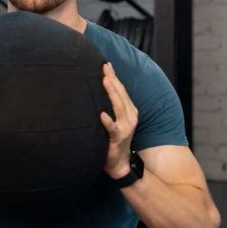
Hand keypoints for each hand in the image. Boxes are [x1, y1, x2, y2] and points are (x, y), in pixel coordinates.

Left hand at [100, 62, 138, 177]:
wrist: (120, 163)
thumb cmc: (113, 140)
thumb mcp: (114, 121)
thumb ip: (110, 108)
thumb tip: (97, 92)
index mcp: (129, 110)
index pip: (121, 90)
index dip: (114, 77)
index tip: (106, 64)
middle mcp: (130, 116)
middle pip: (121, 94)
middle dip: (113, 79)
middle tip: (104, 66)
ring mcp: (126, 126)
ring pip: (119, 106)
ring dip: (111, 92)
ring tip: (104, 80)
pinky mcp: (119, 137)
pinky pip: (113, 127)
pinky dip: (107, 120)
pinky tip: (101, 114)